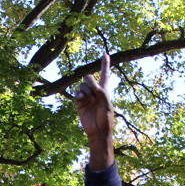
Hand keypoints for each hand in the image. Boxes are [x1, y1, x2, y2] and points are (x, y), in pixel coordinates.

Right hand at [75, 53, 114, 169]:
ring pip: (83, 85)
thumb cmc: (105, 118)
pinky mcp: (79, 102)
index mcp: (104, 90)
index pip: (104, 74)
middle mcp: (95, 92)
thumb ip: (101, 93)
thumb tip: (93, 85)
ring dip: (86, 91)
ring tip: (90, 100)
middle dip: (90, 81)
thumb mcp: (107, 104)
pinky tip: (81, 98)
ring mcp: (86, 96)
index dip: (104, 64)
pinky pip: (77, 93)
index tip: (105, 54)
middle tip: (94, 91)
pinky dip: (79, 94)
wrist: (98, 131)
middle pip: (89, 77)